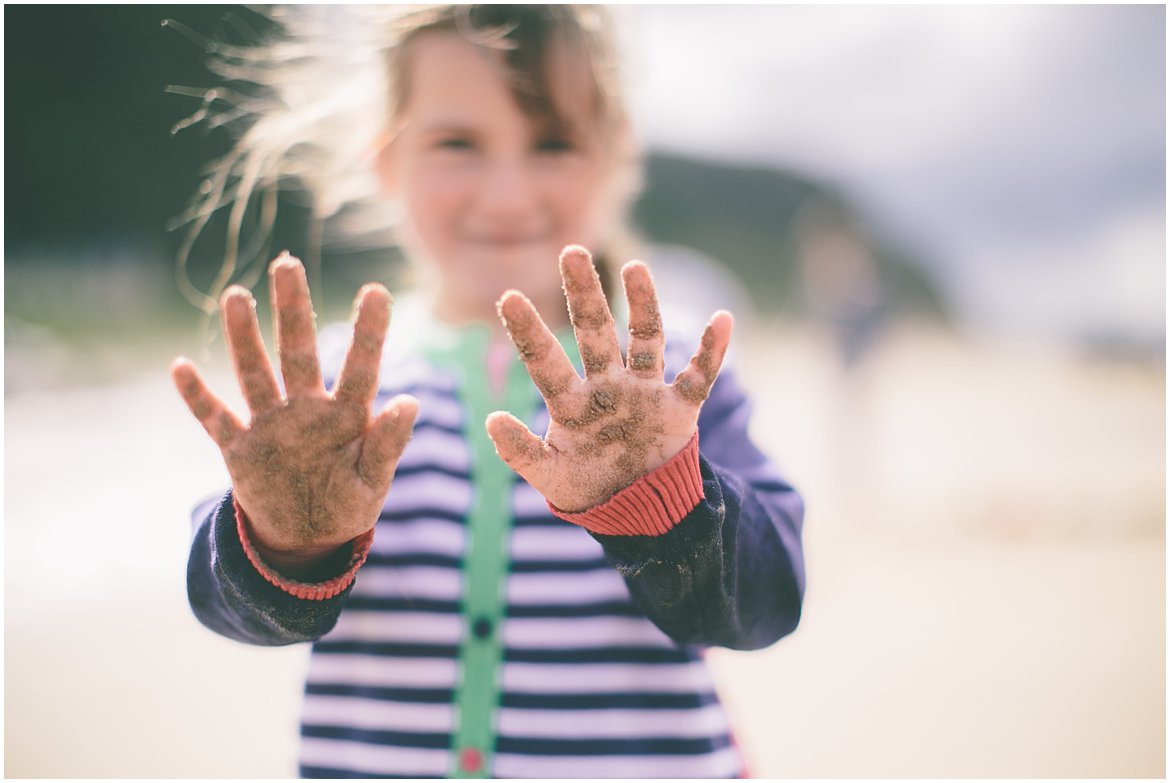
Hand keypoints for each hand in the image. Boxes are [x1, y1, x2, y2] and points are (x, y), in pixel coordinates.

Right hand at [172, 254, 417, 576]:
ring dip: (244, 337)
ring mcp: (270, 425)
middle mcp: (306, 409)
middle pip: (298, 351)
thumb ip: (389, 444)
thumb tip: (412, 402)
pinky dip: (197, 396)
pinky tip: (180, 366)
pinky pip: (214, 417)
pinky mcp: (239, 448)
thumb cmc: (348, 504)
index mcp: (347, 416)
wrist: (306, 538)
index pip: (361, 367)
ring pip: (255, 373)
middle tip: (288, 263)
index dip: (370, 332)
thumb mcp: (373, 482)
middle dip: (293, 309)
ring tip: (237, 296)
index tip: (377, 290)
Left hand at [486, 245, 731, 511]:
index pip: (545, 360)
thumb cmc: (587, 488)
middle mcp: (606, 385)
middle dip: (584, 294)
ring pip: (645, 338)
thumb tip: (491, 420)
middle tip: (571, 252)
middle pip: (595, 331)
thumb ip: (520, 453)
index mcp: (571, 401)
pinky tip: (722, 319)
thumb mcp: (549, 476)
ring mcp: (644, 392)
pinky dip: (712, 350)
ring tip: (634, 266)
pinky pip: (698, 375)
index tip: (507, 298)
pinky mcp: (679, 407)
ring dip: (643, 304)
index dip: (528, 332)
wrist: (638, 511)